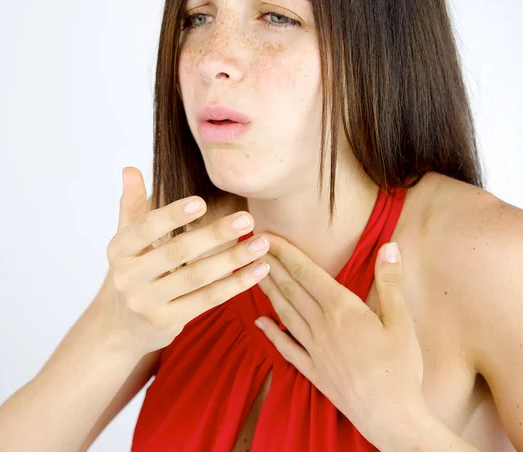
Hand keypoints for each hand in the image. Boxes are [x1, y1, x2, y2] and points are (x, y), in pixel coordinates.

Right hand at [103, 167, 269, 356]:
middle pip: (177, 252)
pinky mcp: (167, 322)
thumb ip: (132, 205)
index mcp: (119, 249)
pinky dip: (236, 284)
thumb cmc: (132, 271)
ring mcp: (147, 303)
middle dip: (215, 235)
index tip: (201, 201)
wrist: (120, 326)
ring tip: (261, 243)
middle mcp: (128, 277)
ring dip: (234, 259)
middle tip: (246, 218)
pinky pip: (207, 300)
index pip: (145, 228)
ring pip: (197, 277)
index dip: (172, 215)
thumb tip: (130, 169)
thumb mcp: (126, 240)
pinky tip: (258, 270)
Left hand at [254, 232, 425, 444]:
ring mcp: (313, 348)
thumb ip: (390, 282)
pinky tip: (259, 322)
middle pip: (290, 288)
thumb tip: (389, 246)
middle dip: (269, 263)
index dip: (284, 251)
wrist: (392, 417)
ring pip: (284, 312)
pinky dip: (270, 333)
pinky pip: (285, 348)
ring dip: (267, 290)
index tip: (267, 235)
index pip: (306, 271)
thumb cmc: (401, 368)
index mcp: (341, 309)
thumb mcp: (401, 321)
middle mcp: (321, 325)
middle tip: (250, 246)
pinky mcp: (312, 370)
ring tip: (251, 272)